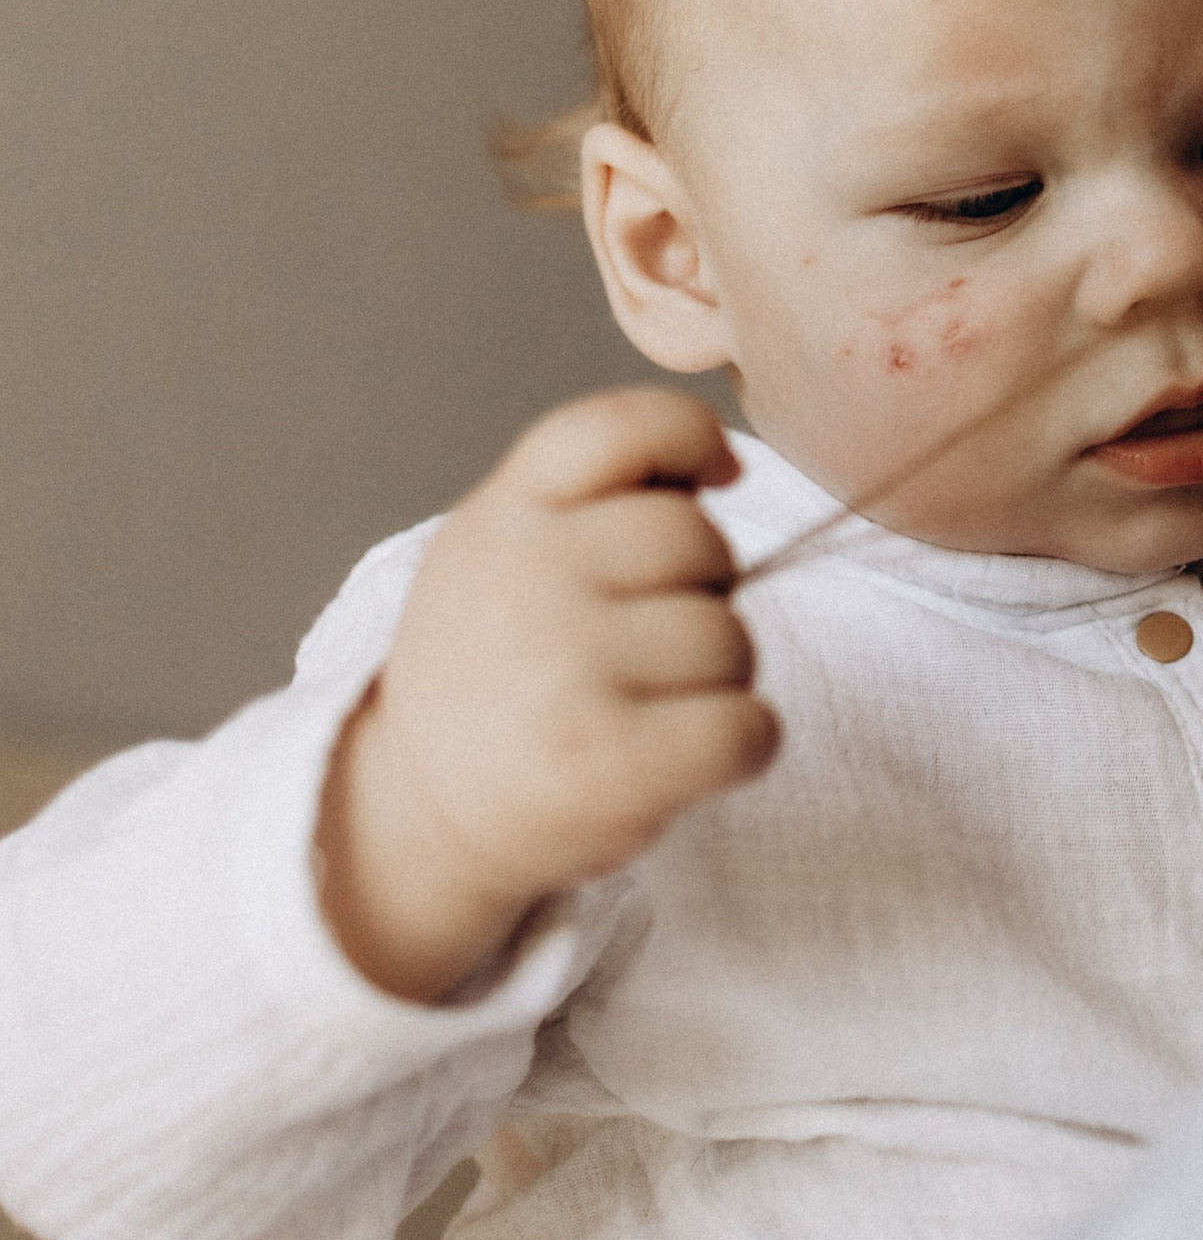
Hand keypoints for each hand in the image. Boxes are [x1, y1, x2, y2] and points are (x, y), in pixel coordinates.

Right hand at [315, 389, 778, 1001]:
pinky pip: (750, 727)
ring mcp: (566, 668)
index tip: (717, 478)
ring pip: (732, 640)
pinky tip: (687, 756)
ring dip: (717, 681)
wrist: (416, 812)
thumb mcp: (499, 554)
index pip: (621, 427)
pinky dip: (743, 746)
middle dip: (704, 592)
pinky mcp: (610, 761)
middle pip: (702, 542)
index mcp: (504, 514)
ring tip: (646, 708)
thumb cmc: (492, 675)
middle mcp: (528, 576)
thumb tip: (724, 467)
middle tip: (646, 646)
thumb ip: (591, 501)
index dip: (690, 436)